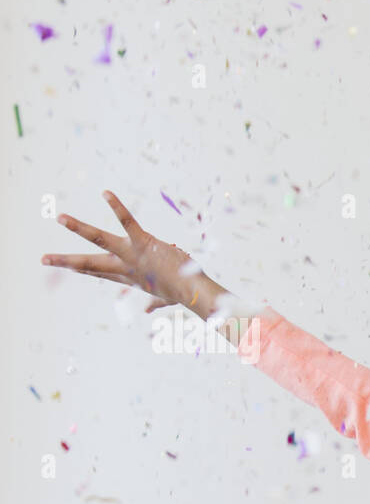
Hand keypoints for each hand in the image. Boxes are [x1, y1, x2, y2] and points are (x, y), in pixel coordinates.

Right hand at [40, 190, 208, 313]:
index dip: (80, 269)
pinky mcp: (142, 243)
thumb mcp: (164, 298)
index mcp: (128, 278)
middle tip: (43, 258)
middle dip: (65, 261)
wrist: (192, 292)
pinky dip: (117, 207)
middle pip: (89, 264)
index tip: (64, 265)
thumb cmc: (182, 294)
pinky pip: (127, 222)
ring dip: (79, 228)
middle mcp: (125, 267)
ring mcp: (131, 254)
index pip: (99, 272)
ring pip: (100, 239)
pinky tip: (105, 193)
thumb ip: (155, 303)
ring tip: (60, 218)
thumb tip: (148, 310)